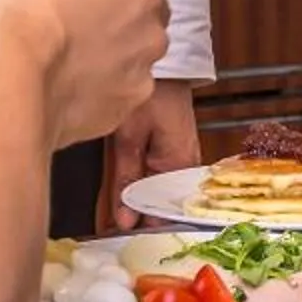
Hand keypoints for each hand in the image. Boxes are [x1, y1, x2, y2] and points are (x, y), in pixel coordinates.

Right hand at [0, 0, 168, 147]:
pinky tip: (64, 92)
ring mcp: (140, 77)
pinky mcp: (121, 112)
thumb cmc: (31, 17)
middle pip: (144, 33)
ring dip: (108, 69)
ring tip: (66, 68)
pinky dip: (94, 98)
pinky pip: (113, 102)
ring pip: (131, 71)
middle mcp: (151, 34)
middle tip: (77, 37)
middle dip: (117, 36)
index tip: (93, 4)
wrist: (17, 71)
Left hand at [100, 80, 203, 229]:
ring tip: (117, 213)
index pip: (167, 210)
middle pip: (164, 203)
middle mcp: (187, 165)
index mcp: (181, 165)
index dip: (145, 226)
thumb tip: (124, 219)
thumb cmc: (151, 93)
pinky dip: (143, 183)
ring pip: (160, 190)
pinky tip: (127, 190)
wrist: (165, 65)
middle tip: (115, 228)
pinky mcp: (173, 147)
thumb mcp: (129, 136)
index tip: (123, 236)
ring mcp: (182, 156)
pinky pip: (159, 175)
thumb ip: (126, 178)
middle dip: (141, 216)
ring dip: (141, 200)